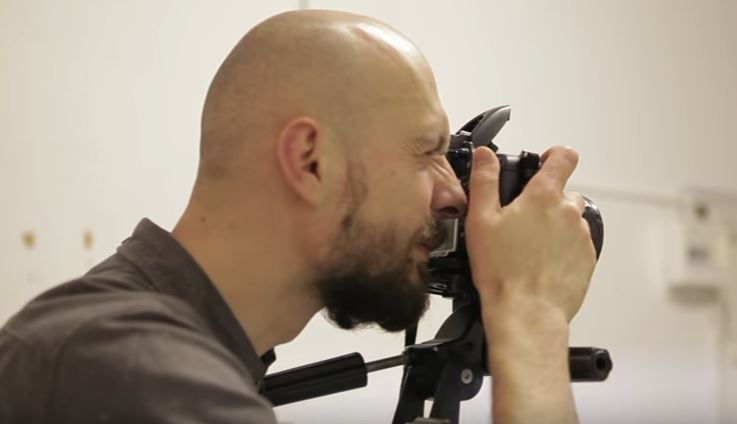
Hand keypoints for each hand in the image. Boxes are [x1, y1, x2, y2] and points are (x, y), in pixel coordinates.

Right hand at [464, 146, 595, 323]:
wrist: (525, 312)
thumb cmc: (503, 271)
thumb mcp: (481, 220)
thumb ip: (485, 181)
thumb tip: (485, 156)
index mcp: (544, 197)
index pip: (563, 157)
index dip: (554, 155)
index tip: (546, 161)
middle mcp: (569, 213)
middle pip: (565, 193)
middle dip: (546, 201)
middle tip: (522, 222)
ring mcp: (581, 237)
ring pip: (571, 221)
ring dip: (554, 227)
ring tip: (528, 249)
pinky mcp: (587, 261)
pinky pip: (576, 246)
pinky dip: (561, 251)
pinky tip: (539, 265)